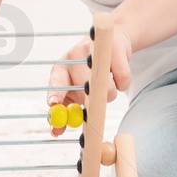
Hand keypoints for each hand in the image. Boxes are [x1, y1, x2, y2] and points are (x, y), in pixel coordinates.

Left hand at [47, 15, 131, 137]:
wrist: (111, 44)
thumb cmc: (88, 73)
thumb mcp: (73, 89)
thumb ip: (65, 110)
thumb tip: (56, 131)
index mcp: (61, 68)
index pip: (56, 81)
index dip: (55, 93)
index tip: (54, 104)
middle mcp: (75, 56)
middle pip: (84, 86)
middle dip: (91, 101)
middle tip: (95, 104)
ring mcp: (96, 50)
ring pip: (106, 87)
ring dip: (110, 95)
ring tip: (107, 85)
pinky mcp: (115, 48)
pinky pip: (123, 79)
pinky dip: (123, 84)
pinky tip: (117, 76)